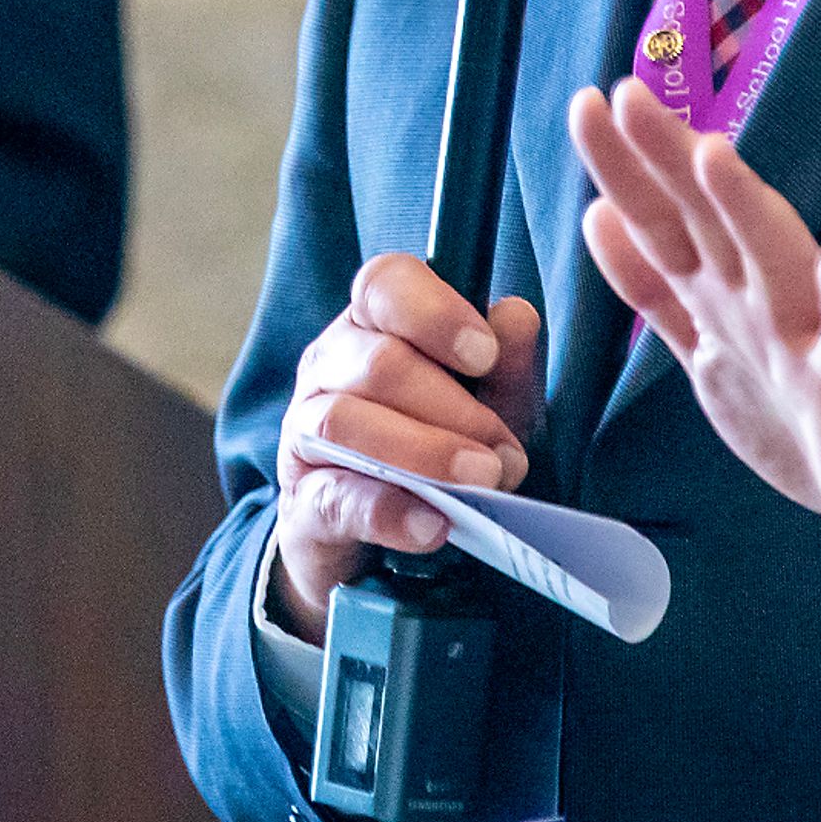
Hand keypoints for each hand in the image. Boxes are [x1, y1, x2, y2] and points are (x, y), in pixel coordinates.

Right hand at [269, 253, 543, 644]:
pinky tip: (435, 524)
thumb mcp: (486, 403)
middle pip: (377, 363)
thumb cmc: (436, 444)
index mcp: (371, 325)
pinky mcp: (303, 502)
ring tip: (481, 480)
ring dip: (423, 452)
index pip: (383, 285)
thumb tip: (517, 316)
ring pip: (344, 421)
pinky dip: (389, 511)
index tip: (485, 356)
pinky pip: (336, 498)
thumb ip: (506, 364)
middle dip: (451, 407)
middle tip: (505, 452)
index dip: (435, 313)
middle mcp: (328, 367)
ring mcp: (305, 433)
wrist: (380, 536)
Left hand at [571, 77, 820, 577]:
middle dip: (668, 159)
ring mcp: (811, 341)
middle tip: (626, 95)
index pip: (663, 220)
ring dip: (745, 210)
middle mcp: (763, 299)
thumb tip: (599, 212)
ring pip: (776, 264)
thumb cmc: (800, 401)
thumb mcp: (709, 343)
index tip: (584, 103)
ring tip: (711, 153)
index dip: (623, 168)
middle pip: (708, 221)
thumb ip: (654, 286)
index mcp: (722, 293)